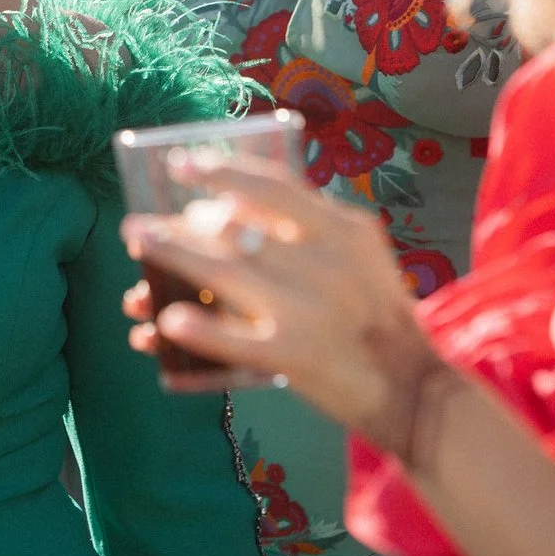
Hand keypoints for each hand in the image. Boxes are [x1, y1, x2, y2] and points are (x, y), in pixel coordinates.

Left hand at [120, 163, 453, 464]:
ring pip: (226, 270)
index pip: (274, 187)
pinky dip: (200, 328)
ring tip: (138, 247)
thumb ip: (315, 224)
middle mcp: (327, 261)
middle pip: (237, 228)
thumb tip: (240, 202)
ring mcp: (309, 308)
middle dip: (180, 223)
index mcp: (344, 229)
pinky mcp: (296, 355)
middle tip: (140, 226)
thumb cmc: (379, 317)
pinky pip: (236, 338)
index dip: (222, 172)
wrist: (416, 390)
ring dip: (173, 255)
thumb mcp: (363, 254)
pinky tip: (168, 321)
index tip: (181, 166)